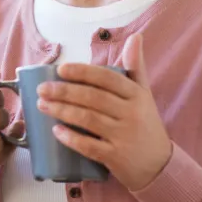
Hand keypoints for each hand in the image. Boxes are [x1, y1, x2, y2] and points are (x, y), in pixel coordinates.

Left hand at [36, 33, 172, 190]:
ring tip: (41, 105)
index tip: (60, 69)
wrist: (160, 165)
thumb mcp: (144, 94)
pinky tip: (55, 131)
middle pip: (93, 98)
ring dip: (61, 111)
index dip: (82, 72)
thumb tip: (135, 36)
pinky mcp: (116, 158)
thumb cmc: (146, 124)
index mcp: (136, 95)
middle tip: (41, 89)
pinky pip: (90, 147)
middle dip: (64, 91)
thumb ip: (136, 66)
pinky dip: (71, 138)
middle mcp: (132, 114)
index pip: (107, 78)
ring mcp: (124, 137)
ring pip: (88, 120)